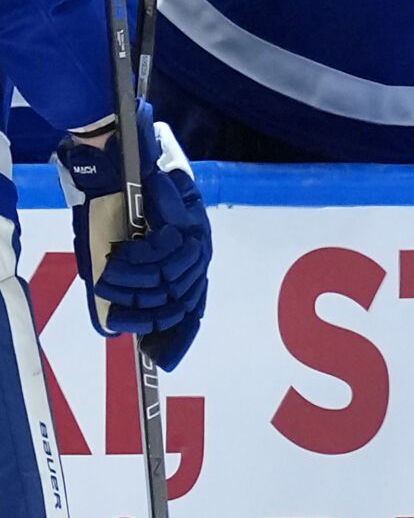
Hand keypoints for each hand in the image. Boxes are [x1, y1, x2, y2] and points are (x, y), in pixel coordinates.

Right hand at [55, 109, 211, 370]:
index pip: (194, 306)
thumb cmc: (117, 204)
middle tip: (108, 295)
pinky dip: (136, 260)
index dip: (181, 334)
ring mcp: (198, 235)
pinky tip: (117, 257)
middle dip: (140, 305)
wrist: (115, 159)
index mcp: (191, 260)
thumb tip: (113, 328)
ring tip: (107, 274)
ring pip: (169, 277)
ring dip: (132, 281)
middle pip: (179, 298)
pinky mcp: (186, 217)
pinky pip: (164, 251)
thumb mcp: (120, 250)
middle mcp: (201, 250)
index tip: (163, 359)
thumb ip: (127, 284)